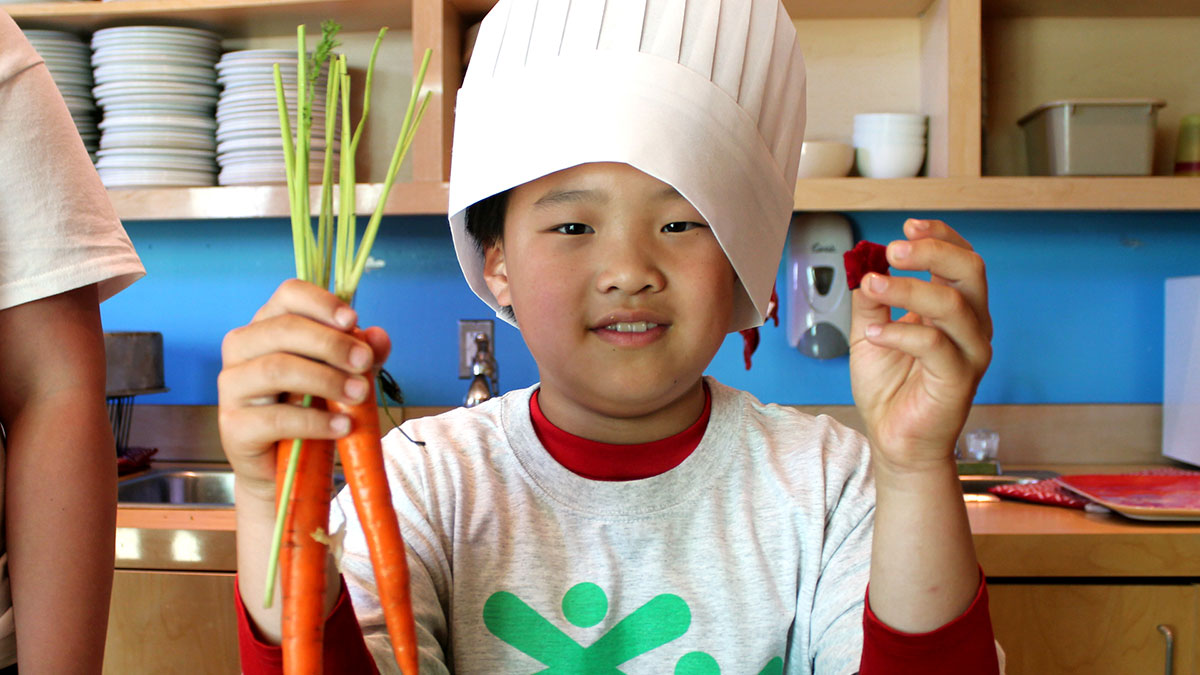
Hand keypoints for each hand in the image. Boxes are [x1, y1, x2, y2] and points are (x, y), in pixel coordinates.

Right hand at [217, 279, 390, 500]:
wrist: (286, 467)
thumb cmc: (311, 410)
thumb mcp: (344, 375)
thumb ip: (362, 353)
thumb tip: (378, 336)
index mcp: (267, 326)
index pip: (288, 295)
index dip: (321, 303)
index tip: (353, 320)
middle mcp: (241, 349)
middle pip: (283, 330)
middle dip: (331, 344)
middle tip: (364, 362)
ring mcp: (232, 387)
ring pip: (277, 368)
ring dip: (326, 379)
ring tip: (359, 395)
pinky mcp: (234, 426)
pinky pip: (276, 417)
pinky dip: (315, 421)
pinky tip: (342, 426)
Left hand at [848, 219, 991, 473]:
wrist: (894, 440)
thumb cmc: (889, 387)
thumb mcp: (870, 332)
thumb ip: (872, 298)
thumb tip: (864, 264)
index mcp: (957, 309)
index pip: (961, 259)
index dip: (939, 236)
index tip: (907, 226)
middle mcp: (972, 326)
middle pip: (971, 271)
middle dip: (932, 251)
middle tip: (893, 249)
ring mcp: (970, 352)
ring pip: (953, 304)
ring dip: (909, 288)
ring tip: (872, 284)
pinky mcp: (958, 380)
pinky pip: (934, 345)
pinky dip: (900, 331)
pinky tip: (874, 331)